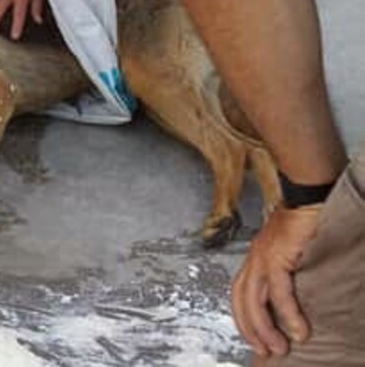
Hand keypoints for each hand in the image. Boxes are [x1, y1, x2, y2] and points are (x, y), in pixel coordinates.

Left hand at [231, 204, 319, 356]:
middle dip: (250, 329)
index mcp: (254, 258)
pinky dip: (287, 313)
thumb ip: (285, 271)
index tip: (255, 338)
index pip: (240, 293)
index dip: (244, 317)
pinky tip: (298, 330)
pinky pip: (279, 291)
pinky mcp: (276, 256)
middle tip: (265, 350)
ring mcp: (262, 257)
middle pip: (242, 300)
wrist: (308, 195)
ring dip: (266, 327)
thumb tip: (292, 294)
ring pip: (256, 300)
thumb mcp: (290, 252)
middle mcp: (253, 259)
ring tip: (279, 347)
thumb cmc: (303, 221)